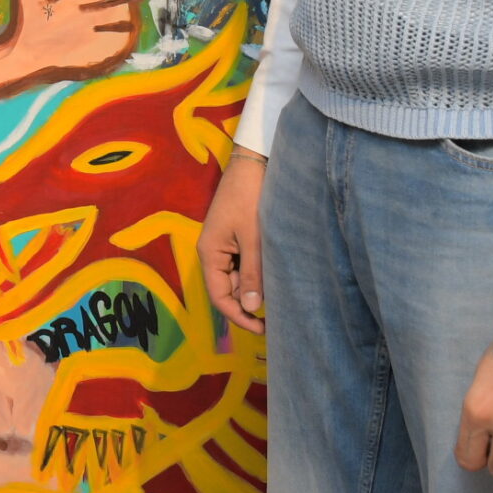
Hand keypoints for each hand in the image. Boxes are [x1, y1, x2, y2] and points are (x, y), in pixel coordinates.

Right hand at [197, 148, 265, 333]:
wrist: (252, 164)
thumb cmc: (250, 198)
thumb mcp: (254, 239)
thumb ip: (253, 275)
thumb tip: (252, 309)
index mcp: (210, 253)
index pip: (220, 297)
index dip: (239, 317)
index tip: (263, 328)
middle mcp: (212, 252)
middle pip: (229, 289)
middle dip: (251, 301)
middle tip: (279, 310)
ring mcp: (223, 245)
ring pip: (239, 277)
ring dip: (257, 285)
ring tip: (281, 289)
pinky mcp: (234, 237)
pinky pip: (243, 263)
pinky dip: (258, 271)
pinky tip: (275, 271)